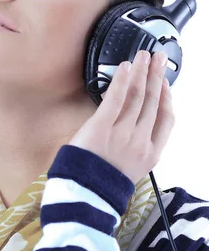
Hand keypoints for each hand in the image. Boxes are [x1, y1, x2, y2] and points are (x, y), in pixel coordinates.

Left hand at [68, 49, 174, 184]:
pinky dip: (122, 80)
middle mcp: (140, 141)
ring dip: (142, 72)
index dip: (167, 98)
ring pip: (137, 97)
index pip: (166, 120)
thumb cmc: (100, 181)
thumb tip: (135, 122)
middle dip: (157, 76)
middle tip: (159, 58)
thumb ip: (137, 146)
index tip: (165, 84)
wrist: (83, 194)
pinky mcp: (101, 127)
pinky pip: (116, 99)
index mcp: (151, 154)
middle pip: (153, 102)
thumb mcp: (130, 168)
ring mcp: (122, 134)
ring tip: (144, 56)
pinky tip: (126, 67)